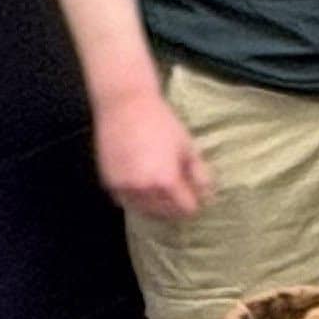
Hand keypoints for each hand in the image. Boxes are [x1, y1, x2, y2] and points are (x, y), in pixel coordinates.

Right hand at [94, 84, 209, 222]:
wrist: (124, 105)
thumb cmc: (161, 123)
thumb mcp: (188, 147)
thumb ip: (200, 175)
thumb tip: (209, 196)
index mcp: (166, 182)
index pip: (186, 209)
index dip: (194, 204)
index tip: (196, 196)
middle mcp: (143, 190)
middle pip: (165, 213)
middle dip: (176, 207)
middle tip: (181, 193)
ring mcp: (124, 188)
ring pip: (144, 210)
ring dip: (156, 205)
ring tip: (163, 191)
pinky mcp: (109, 182)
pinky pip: (127, 201)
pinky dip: (137, 199)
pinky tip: (144, 186)